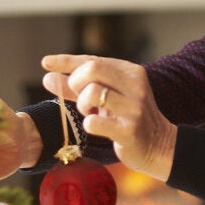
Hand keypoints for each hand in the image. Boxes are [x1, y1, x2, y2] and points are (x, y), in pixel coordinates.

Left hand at [41, 54, 176, 181]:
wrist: (159, 146)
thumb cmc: (128, 119)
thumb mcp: (106, 99)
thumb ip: (78, 88)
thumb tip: (47, 77)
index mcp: (131, 72)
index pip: (93, 59)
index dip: (66, 60)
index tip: (46, 62)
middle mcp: (135, 85)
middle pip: (92, 69)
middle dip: (76, 83)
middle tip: (80, 98)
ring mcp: (134, 107)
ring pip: (93, 92)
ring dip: (82, 104)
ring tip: (89, 113)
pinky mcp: (129, 129)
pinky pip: (95, 122)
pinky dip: (88, 124)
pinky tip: (95, 126)